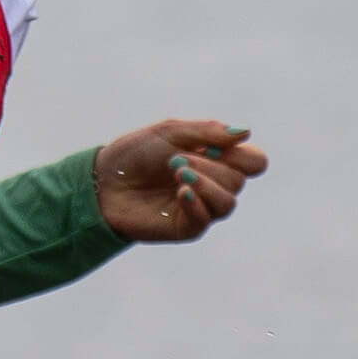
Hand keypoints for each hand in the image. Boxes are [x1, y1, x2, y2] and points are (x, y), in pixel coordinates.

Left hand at [91, 116, 265, 243]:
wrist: (103, 181)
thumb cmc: (135, 154)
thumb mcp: (170, 132)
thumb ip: (208, 131)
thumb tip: (245, 132)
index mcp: (215, 159)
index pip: (254, 161)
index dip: (243, 155)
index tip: (214, 146)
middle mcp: (213, 184)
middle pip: (239, 180)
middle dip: (211, 166)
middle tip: (176, 160)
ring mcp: (202, 207)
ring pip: (228, 202)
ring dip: (206, 184)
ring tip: (177, 174)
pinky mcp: (187, 226)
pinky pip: (207, 219)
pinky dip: (197, 203)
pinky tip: (179, 193)